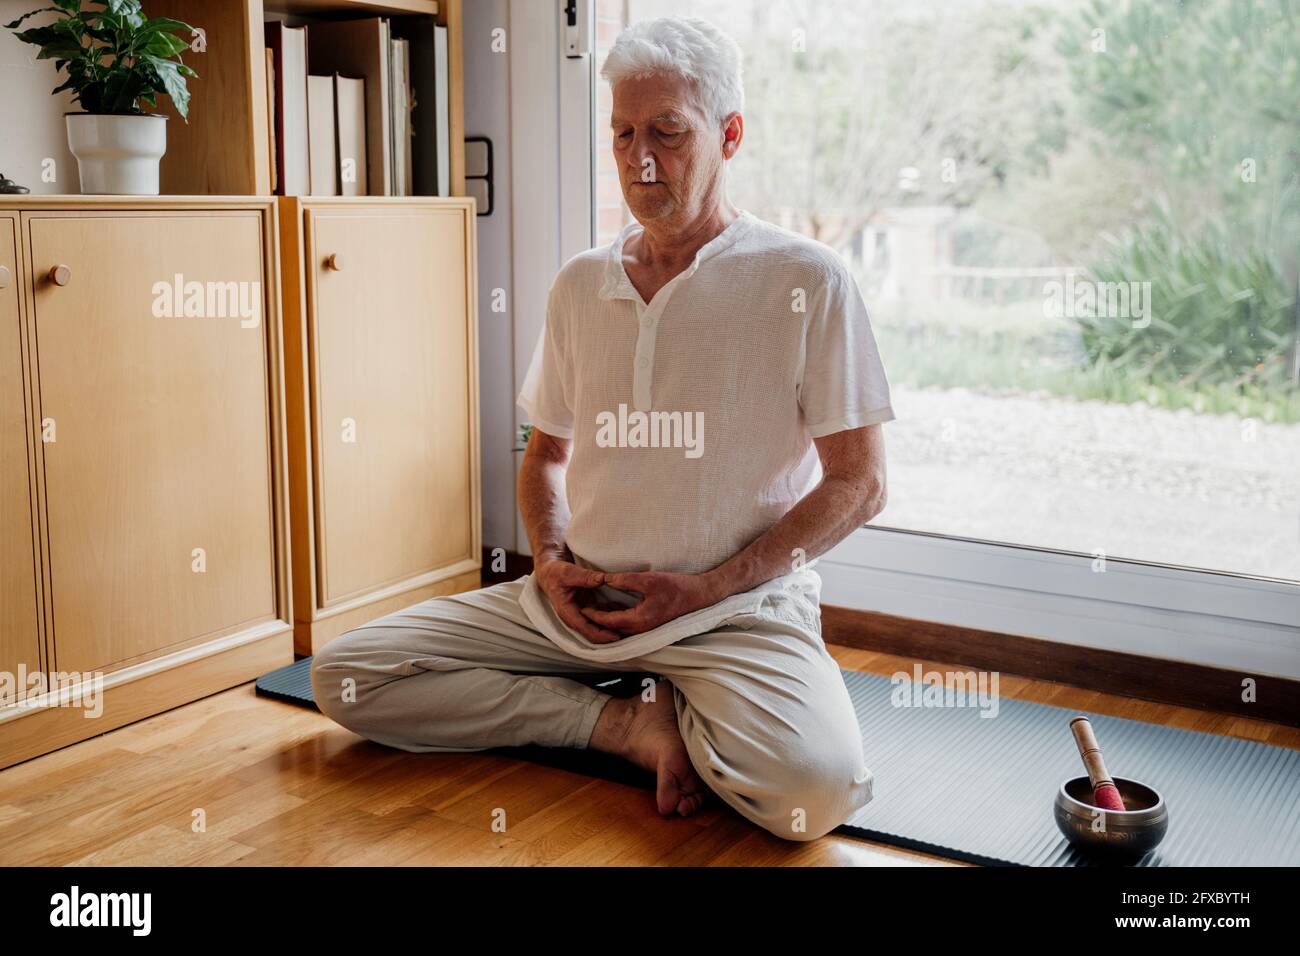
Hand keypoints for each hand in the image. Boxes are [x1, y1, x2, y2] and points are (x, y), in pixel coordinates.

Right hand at [533, 558, 623, 643]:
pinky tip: (626, 614)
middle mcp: (574, 616)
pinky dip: (612, 616)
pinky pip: (601, 616)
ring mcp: (582, 613)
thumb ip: (586, 577)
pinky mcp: (588, 608)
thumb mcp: (569, 572)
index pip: (585, 629)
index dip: (601, 634)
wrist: (550, 571)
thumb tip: (603, 579)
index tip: (616, 636)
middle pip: (593, 633)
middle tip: (628, 634)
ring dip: (612, 627)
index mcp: (567, 612)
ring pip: (598, 626)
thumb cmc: (556, 572)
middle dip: (609, 635)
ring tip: (630, 627)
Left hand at [578, 570, 725, 636]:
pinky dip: (616, 618)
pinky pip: (628, 624)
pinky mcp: (650, 623)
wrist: (700, 595)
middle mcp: (641, 628)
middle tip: (581, 609)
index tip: (581, 606)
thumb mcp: (648, 579)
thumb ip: (624, 580)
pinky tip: (610, 606)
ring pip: (619, 628)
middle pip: (611, 629)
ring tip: (591, 608)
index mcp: (639, 620)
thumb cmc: (677, 586)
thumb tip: (605, 579)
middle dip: (596, 621)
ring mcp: (646, 628)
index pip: (608, 621)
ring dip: (606, 621)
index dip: (593, 615)